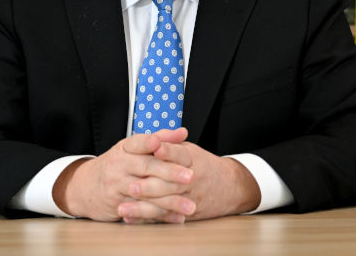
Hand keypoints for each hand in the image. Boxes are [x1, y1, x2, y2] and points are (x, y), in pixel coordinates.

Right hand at [52, 128, 194, 221]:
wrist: (85, 187)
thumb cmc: (118, 164)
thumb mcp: (133, 148)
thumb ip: (160, 139)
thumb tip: (183, 132)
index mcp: (125, 148)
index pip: (137, 143)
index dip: (148, 143)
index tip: (159, 144)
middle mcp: (120, 165)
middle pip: (146, 168)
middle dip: (169, 172)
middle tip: (191, 177)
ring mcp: (118, 186)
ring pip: (147, 194)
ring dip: (170, 201)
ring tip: (190, 205)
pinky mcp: (119, 206)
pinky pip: (143, 212)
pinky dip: (162, 216)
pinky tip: (179, 218)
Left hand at [119, 137, 260, 221]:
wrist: (230, 187)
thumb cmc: (203, 165)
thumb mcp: (190, 150)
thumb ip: (170, 143)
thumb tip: (151, 136)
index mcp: (192, 159)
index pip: (180, 154)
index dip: (168, 152)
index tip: (155, 149)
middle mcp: (191, 179)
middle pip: (170, 182)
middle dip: (149, 186)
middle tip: (131, 187)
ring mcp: (189, 197)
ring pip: (166, 203)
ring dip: (144, 207)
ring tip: (125, 207)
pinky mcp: (185, 212)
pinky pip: (164, 217)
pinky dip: (147, 219)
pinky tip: (132, 219)